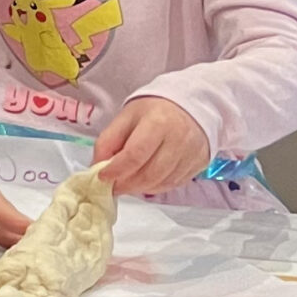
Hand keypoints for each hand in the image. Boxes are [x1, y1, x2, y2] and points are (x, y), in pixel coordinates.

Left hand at [92, 96, 211, 194]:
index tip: (102, 177)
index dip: (116, 170)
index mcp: (158, 123)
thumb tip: (96, 167)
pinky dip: (155, 188)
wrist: (189, 107)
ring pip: (162, 183)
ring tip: (127, 184)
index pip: (135, 155)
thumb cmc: (154, 111)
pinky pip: (174, 184)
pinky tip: (145, 182)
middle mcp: (179, 140)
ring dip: (140, 189)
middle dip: (127, 185)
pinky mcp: (199, 164)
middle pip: (150, 174)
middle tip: (112, 187)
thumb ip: (108, 141)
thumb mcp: (125, 117)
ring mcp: (192, 154)